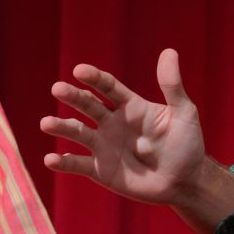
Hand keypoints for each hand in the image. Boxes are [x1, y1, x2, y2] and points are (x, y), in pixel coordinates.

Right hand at [42, 50, 215, 209]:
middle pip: (88, 105)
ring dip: (61, 127)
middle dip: (73, 97)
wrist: (184, 182)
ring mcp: (104, 146)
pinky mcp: (100, 170)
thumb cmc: (187, 145)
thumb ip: (172, 86)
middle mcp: (112, 123)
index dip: (95, 78)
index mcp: (131, 106)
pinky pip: (78, 164)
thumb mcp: (184, 114)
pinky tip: (51, 159)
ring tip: (46, 123)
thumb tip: (169, 51)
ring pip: (77, 133)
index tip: (80, 70)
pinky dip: (63, 162)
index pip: (108, 87)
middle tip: (58, 88)